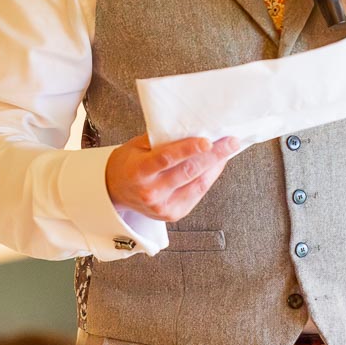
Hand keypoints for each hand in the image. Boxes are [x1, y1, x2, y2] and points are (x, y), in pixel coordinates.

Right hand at [105, 132, 237, 221]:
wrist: (114, 191)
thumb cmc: (128, 163)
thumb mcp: (138, 147)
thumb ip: (162, 140)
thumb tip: (193, 130)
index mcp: (139, 171)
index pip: (167, 158)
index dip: (189, 149)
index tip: (208, 140)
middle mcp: (151, 192)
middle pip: (187, 172)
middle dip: (213, 156)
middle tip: (230, 142)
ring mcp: (162, 206)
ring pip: (197, 184)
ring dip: (215, 166)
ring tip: (228, 150)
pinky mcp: (173, 214)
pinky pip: (196, 193)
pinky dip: (208, 178)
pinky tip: (216, 165)